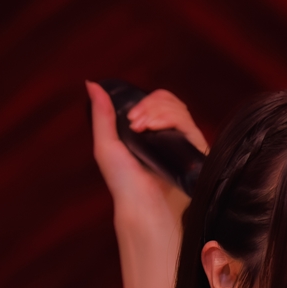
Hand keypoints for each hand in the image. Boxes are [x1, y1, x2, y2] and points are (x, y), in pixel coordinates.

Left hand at [89, 81, 207, 211]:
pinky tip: (154, 128)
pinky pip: (187, 121)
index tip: (130, 118)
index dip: (144, 102)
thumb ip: (101, 114)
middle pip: (168, 100)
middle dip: (149, 105)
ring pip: (178, 107)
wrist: (141, 203)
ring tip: (141, 129)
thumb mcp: (105, 144)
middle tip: (134, 123)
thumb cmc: (123, 182)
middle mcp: (168, 133)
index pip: (157, 101)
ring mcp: (183, 140)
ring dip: (156, 111)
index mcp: (151, 130)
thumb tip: (91, 83)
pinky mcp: (195, 148)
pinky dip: (169, 118)